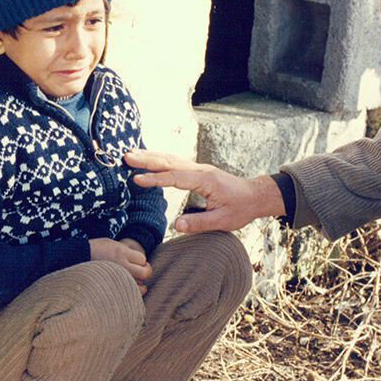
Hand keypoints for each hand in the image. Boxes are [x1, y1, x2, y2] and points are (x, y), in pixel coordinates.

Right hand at [90, 237, 150, 292]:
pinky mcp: (112, 288)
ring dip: (140, 285)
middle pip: (145, 273)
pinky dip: (131, 292)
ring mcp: (117, 278)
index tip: (134, 261)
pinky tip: (127, 288)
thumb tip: (139, 260)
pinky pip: (128, 294)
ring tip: (133, 282)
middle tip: (141, 271)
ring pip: (140, 287)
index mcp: (121, 252)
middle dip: (145, 272)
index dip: (141, 260)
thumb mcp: (110, 243)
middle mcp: (121, 266)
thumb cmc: (93, 250)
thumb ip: (125, 251)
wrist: (74, 258)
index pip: (142, 259)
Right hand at [125, 149, 283, 232]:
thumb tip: (175, 225)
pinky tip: (148, 159)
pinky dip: (159, 159)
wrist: (254, 195)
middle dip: (147, 159)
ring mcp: (198, 168)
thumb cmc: (240, 208)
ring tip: (131, 154)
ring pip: (171, 159)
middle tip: (126, 157)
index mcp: (205, 180)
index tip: (137, 179)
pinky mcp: (196, 171)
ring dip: (150, 156)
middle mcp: (200, 170)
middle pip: (169, 162)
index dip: (155, 179)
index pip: (175, 177)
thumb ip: (199, 223)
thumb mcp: (222, 221)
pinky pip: (175, 162)